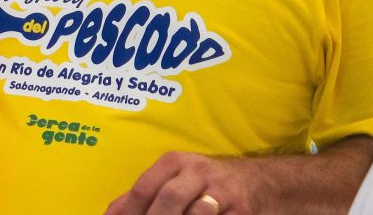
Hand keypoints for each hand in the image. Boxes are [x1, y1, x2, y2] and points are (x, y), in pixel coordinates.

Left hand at [105, 152, 257, 214]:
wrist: (261, 182)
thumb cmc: (206, 183)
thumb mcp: (175, 178)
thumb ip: (143, 195)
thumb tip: (111, 214)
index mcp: (176, 162)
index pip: (145, 187)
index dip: (130, 212)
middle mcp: (199, 172)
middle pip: (169, 199)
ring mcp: (223, 192)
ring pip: (196, 214)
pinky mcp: (243, 211)